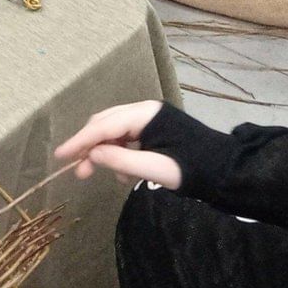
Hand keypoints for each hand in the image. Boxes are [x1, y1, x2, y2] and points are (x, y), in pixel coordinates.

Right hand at [54, 100, 183, 188]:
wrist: (226, 172)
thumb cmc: (193, 169)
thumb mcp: (155, 169)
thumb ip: (120, 160)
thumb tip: (92, 154)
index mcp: (146, 114)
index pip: (104, 125)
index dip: (80, 140)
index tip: (61, 155)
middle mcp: (146, 111)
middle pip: (107, 124)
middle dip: (92, 147)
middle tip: (79, 171)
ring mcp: (152, 120)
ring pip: (117, 132)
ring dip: (107, 153)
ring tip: (107, 176)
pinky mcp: (157, 131)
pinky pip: (130, 139)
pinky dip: (122, 155)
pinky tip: (125, 174)